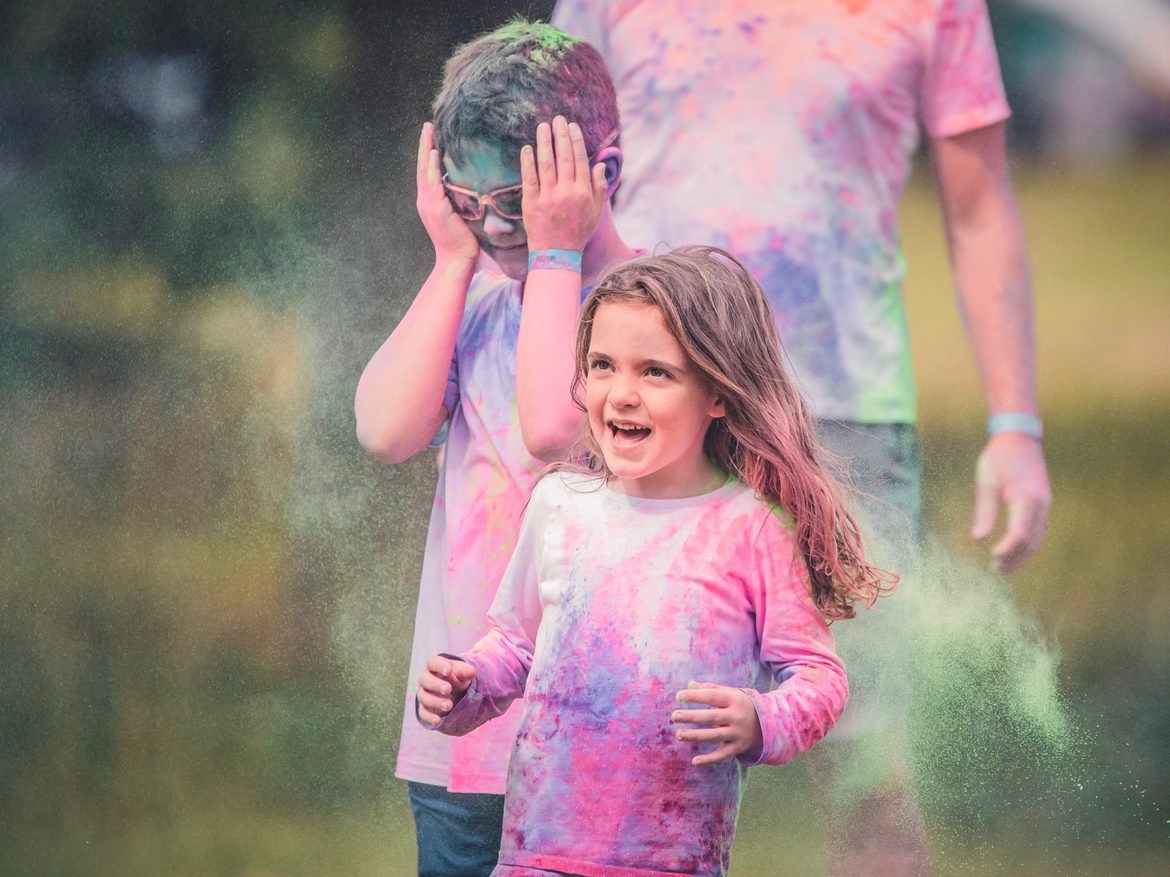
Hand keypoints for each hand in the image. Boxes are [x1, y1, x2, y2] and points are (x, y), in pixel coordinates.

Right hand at [415, 122, 479, 265]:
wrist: (457, 259)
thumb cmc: (462, 241)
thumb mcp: (459, 216)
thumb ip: (458, 200)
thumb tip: (466, 188)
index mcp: (430, 202)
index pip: (427, 172)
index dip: (427, 154)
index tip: (431, 136)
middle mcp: (425, 201)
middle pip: (421, 167)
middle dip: (423, 145)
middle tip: (426, 125)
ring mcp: (428, 204)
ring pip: (424, 171)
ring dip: (425, 149)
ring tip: (428, 131)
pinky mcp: (435, 208)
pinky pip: (432, 183)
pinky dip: (431, 167)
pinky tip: (433, 153)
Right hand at [417, 654, 476, 727]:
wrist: (456, 694)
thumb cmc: (457, 679)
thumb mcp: (463, 674)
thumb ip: (465, 671)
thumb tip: (472, 671)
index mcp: (434, 666)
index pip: (432, 662)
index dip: (439, 666)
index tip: (449, 671)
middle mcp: (426, 679)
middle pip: (424, 679)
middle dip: (435, 685)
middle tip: (448, 689)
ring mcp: (424, 695)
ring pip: (423, 697)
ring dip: (435, 701)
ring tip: (449, 705)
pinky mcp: (425, 709)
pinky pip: (423, 714)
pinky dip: (430, 718)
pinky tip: (438, 721)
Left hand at [520, 116, 608, 251]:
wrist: (556, 254)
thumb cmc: (577, 232)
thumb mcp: (594, 211)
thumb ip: (598, 187)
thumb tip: (599, 164)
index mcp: (583, 193)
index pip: (580, 160)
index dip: (576, 140)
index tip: (572, 127)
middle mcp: (567, 192)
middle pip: (564, 157)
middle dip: (561, 135)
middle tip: (558, 119)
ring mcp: (548, 197)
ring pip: (547, 163)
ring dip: (545, 142)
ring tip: (543, 126)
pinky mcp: (531, 203)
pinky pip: (529, 178)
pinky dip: (528, 161)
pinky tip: (528, 148)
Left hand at [671, 680, 762, 766]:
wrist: (768, 723)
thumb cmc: (741, 705)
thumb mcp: (731, 693)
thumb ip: (710, 688)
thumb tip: (689, 684)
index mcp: (734, 700)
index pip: (712, 696)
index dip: (695, 696)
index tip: (679, 696)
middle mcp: (737, 717)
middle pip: (711, 717)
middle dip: (691, 717)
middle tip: (674, 716)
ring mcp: (738, 734)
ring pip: (714, 736)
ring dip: (695, 736)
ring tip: (679, 734)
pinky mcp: (738, 748)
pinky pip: (722, 755)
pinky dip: (709, 760)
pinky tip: (694, 761)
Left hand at [972, 432, 1051, 572]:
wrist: (1020, 438)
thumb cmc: (999, 458)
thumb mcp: (986, 482)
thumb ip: (984, 510)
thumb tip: (978, 537)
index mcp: (1027, 498)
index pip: (1020, 532)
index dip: (1007, 548)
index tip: (992, 556)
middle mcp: (1041, 504)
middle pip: (1032, 540)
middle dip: (1015, 557)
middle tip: (996, 570)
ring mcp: (1045, 504)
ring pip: (1038, 537)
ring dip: (1022, 554)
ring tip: (1003, 566)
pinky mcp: (1043, 503)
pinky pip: (1039, 530)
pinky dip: (1028, 543)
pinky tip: (1014, 550)